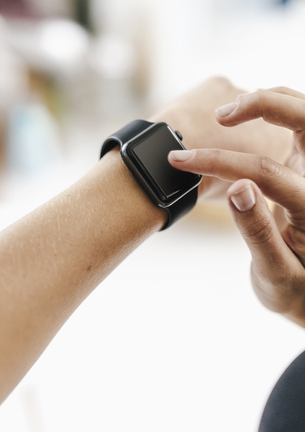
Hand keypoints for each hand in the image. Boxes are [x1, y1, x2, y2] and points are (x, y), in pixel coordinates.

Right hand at [168, 87, 304, 326]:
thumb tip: (237, 187)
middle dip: (263, 105)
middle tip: (220, 115)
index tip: (180, 162)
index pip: (265, 172)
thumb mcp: (275, 272)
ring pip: (304, 113)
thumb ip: (259, 232)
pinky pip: (298, 123)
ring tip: (226, 113)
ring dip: (270, 101)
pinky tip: (245, 115)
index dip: (218, 163)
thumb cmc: (293, 287)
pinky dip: (274, 109)